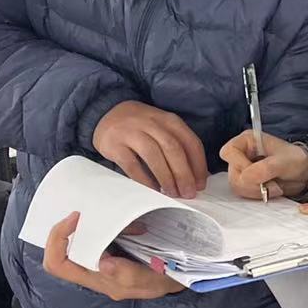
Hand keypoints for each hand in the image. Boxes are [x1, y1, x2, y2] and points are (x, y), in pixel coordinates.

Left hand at [42, 212, 185, 300]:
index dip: (57, 240)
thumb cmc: (166, 281)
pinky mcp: (111, 251)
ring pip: (81, 240)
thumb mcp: (153, 281)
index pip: (59, 264)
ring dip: (98, 224)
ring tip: (128, 221)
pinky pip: (100, 234)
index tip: (76, 217)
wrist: (183, 277)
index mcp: (99, 280)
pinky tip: (136, 226)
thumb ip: (129, 275)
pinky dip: (113, 224)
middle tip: (91, 211)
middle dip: (72, 226)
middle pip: (61, 251)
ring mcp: (100, 263)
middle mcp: (94, 273)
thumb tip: (104, 264)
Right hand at [92, 101, 207, 197]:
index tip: (200, 184)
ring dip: (166, 177)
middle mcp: (152, 123)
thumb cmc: (142, 128)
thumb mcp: (163, 129)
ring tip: (172, 193)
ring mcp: (132, 132)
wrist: (107, 114)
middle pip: (173, 149)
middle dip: (184, 174)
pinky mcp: (115, 144)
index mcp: (169, 120)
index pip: (190, 142)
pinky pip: (132, 164)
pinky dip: (144, 179)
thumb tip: (195, 177)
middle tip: (188, 193)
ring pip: (154, 155)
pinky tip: (152, 190)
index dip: (198, 165)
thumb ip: (178, 146)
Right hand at [220, 130, 307, 200]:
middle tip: (271, 183)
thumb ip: (265, 168)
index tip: (258, 172)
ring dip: (256, 190)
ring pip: (237, 185)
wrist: (304, 173)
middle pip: (232, 172)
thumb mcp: (284, 161)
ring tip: (274, 186)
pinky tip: (270, 190)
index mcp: (247, 140)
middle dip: (252, 182)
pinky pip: (243, 193)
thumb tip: (246, 177)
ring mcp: (243, 169)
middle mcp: (242, 154)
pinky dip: (257, 195)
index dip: (240, 164)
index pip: (229, 152)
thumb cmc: (295, 160)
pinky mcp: (246, 183)